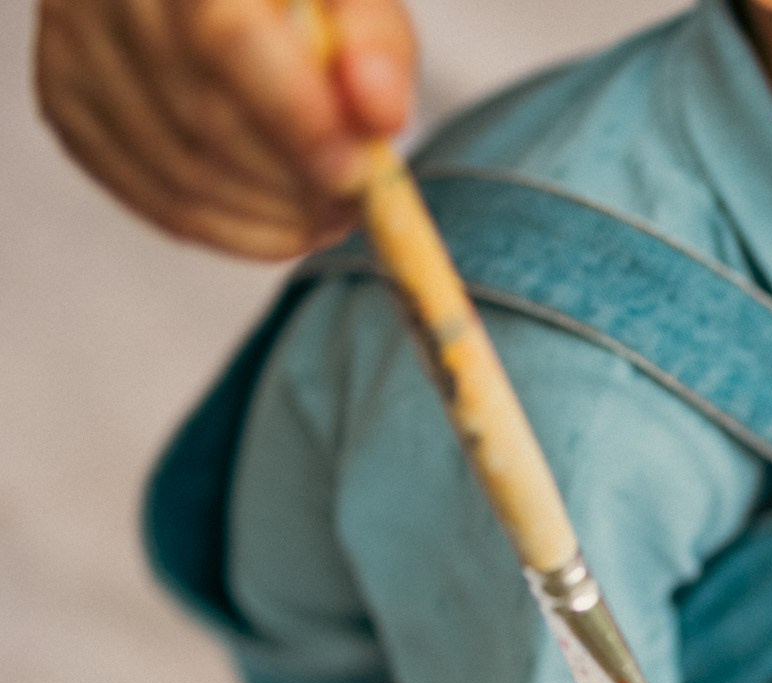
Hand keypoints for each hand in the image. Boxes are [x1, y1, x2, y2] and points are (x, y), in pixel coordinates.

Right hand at [33, 0, 415, 257]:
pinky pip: (144, 193)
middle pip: (201, 119)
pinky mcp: (66, 99)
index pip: (226, 40)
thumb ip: (374, 42)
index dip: (295, 120)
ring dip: (266, 218)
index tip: (355, 174)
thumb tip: (380, 115)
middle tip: (353, 206)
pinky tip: (278, 225)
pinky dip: (223, 228)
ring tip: (327, 218)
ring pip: (173, 170)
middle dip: (291, 184)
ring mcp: (73, 47)